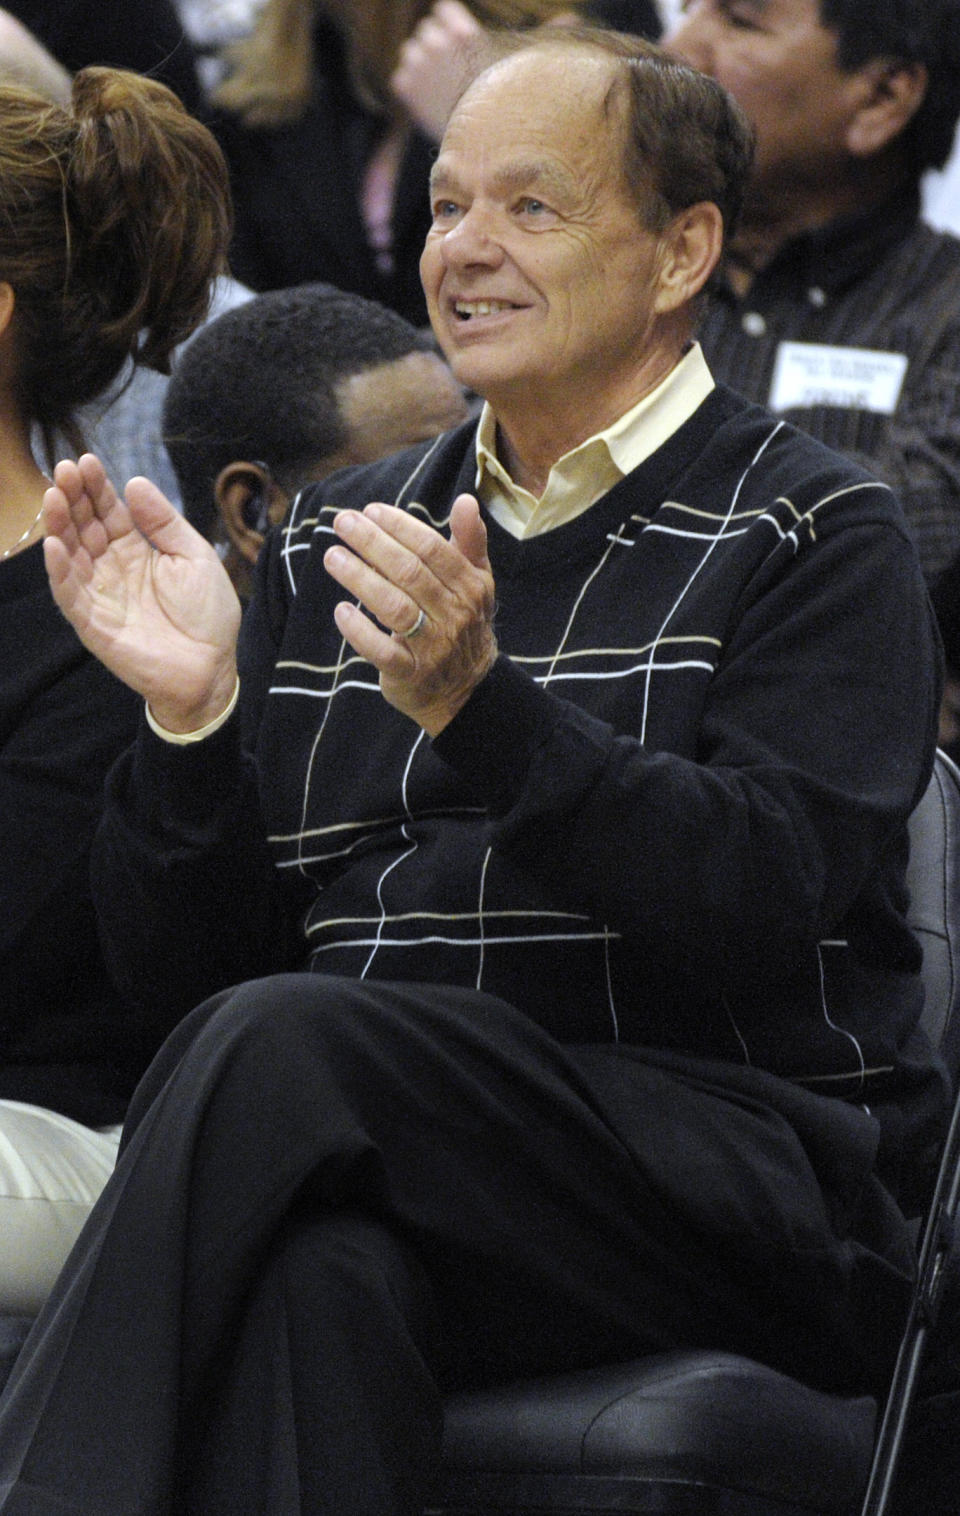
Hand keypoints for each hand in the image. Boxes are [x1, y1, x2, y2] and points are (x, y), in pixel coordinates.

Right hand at [43, 455, 241, 733]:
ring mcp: (100, 595)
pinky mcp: (93, 624)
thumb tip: (135, 482)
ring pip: (71, 555)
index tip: (86, 461)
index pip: (109, 513)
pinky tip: (55, 545)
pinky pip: (70, 595)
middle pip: (85, 527)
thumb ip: (164, 522)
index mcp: (137, 551)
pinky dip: (60, 571)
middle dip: (73, 498)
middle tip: (64, 469)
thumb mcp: (193, 556)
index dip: (97, 488)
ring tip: (54, 496)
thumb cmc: (207, 614)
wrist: (212, 667)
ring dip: (60, 526)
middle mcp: (112, 569)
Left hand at [324, 493, 496, 735]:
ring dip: (360, 579)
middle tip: (343, 522)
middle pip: (410, 573)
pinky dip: (359, 631)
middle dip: (373, 544)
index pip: (433, 550)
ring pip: (394, 608)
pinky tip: (340, 611)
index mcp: (470, 587)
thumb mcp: (475, 582)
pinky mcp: (410, 674)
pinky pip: (382, 651)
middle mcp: (455, 615)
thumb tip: (466, 500)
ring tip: (332, 557)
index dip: (400, 527)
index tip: (370, 510)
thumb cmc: (462, 623)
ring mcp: (433, 647)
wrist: (468, 689)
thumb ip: (469, 541)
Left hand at [390, 0, 488, 140]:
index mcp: (463, 33)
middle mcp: (437, 43)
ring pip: (410, 51)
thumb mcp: (491, 64)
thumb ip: (467, 41)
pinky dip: (411, 88)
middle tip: (445, 71)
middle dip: (433, 45)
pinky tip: (428, 102)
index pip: (442, 9)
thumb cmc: (492, 107)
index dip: (446, 25)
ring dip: (419, 64)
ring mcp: (418, 64)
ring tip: (437, 88)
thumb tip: (455, 33)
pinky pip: (402, 78)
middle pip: (425, 30)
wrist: (478, 141)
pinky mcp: (404, 86)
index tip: (451, 39)